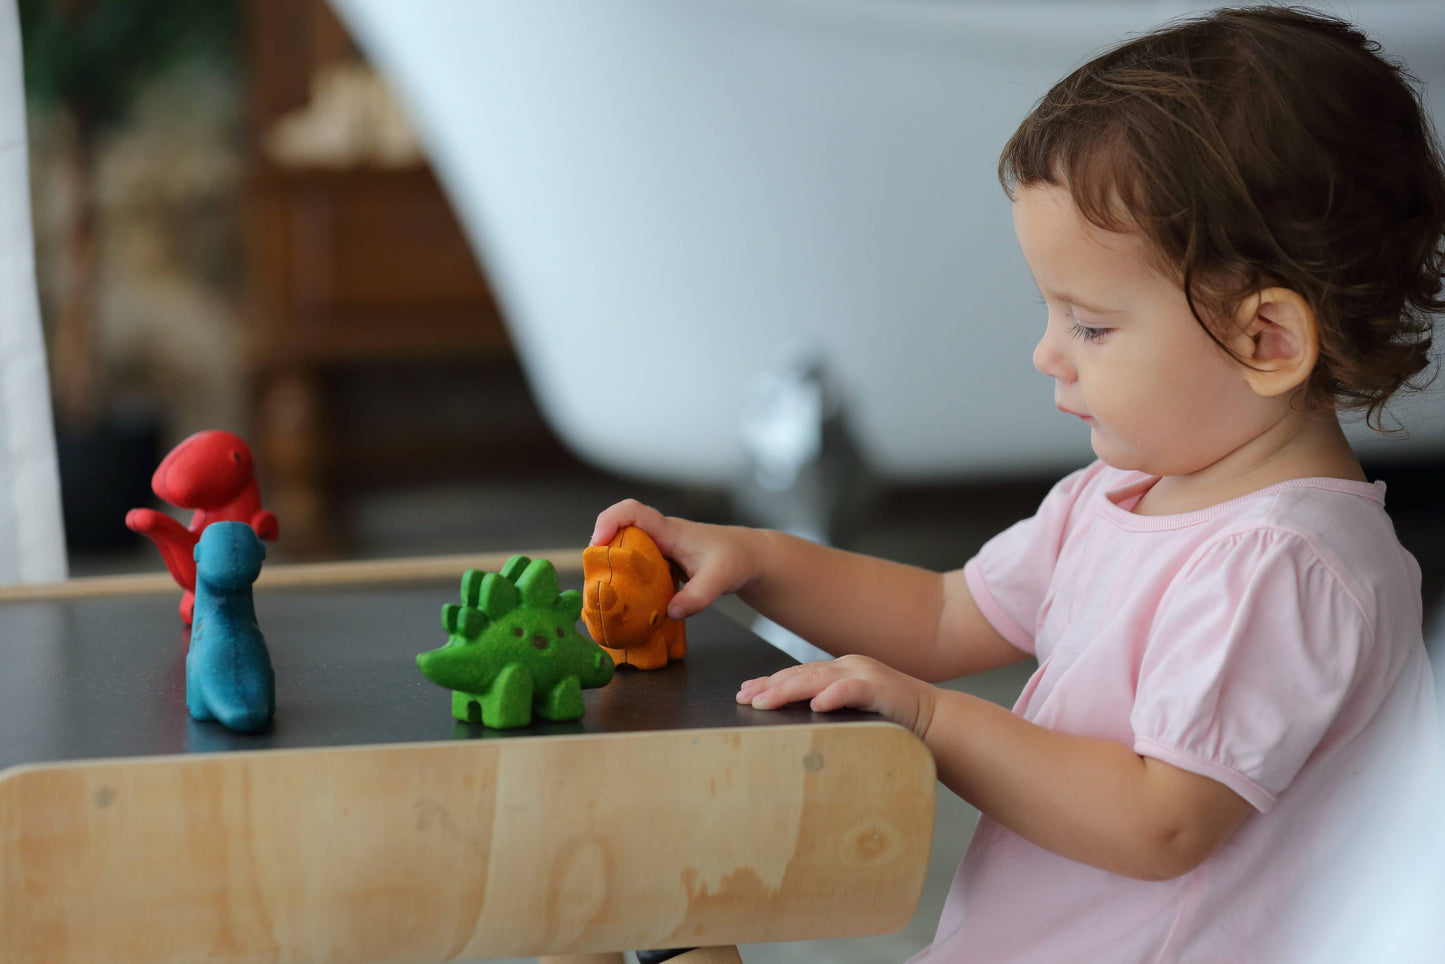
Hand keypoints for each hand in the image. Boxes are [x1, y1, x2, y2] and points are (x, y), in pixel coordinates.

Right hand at [590, 499, 762, 618]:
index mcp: (670, 531)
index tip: (598, 544)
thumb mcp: (720, 579)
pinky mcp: (661, 562)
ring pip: (626, 547)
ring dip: (612, 564)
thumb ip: (697, 596)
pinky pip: (636, 564)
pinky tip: (627, 599)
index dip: (610, 521)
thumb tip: (670, 612)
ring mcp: (659, 548)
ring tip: (604, 589)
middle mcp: (660, 536)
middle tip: (594, 576)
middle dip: (602, 548)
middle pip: (620, 529)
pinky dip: (627, 578)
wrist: (748, 557)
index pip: (633, 512)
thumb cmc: (736, 559)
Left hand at [735, 654, 936, 737]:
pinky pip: (852, 689)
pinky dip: (833, 695)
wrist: (938, 723)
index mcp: (841, 671)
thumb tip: (794, 730)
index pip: (797, 675)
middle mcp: (849, 666)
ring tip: (764, 702)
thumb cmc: (894, 725)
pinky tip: (816, 704)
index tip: (744, 694)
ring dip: (788, 690)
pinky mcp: (882, 689)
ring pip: (818, 679)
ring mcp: (866, 674)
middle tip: (744, 699)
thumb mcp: (853, 716)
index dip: (770, 683)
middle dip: (769, 686)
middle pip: (801, 674)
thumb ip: (829, 714)